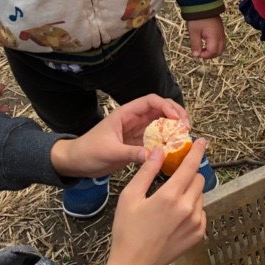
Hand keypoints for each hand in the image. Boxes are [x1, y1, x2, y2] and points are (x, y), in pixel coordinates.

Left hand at [50, 95, 188, 177]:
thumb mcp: (108, 151)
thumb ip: (130, 153)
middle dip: (177, 114)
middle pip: (161, 109)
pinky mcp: (139, 144)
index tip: (177, 119)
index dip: (167, 106)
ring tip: (185, 137)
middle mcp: (134, 119)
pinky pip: (158, 139)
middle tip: (187, 127)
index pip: (151, 101)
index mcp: (126, 113)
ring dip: (175, 127)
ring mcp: (138, 131)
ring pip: (162, 123)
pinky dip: (168, 142)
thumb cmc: (88, 151)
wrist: (77, 163)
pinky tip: (175, 149)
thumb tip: (152, 156)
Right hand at [103, 138, 208, 264]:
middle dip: (189, 175)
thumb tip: (158, 151)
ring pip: (200, 196)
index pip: (190, 166)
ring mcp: (196, 222)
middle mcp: (188, 208)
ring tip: (170, 203)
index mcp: (170, 196)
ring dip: (190, 192)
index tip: (202, 141)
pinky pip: (201, 212)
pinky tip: (175, 217)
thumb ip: (147, 171)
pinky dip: (192, 209)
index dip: (197, 151)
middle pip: (198, 179)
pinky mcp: (199, 234)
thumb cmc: (128, 231)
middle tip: (174, 179)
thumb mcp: (130, 197)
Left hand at [188, 16, 225, 59]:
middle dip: (210, 55)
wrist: (203, 4)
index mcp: (214, 37)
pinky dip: (215, 46)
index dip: (204, 55)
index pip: (212, 52)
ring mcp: (222, 33)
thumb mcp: (194, 32)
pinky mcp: (220, 30)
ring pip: (221, 47)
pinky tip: (207, 42)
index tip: (196, 53)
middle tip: (200, 52)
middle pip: (219, 52)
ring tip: (204, 48)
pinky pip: (221, 42)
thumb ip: (195, 44)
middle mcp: (220, 36)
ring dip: (213, 51)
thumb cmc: (198, 18)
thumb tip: (196, 55)